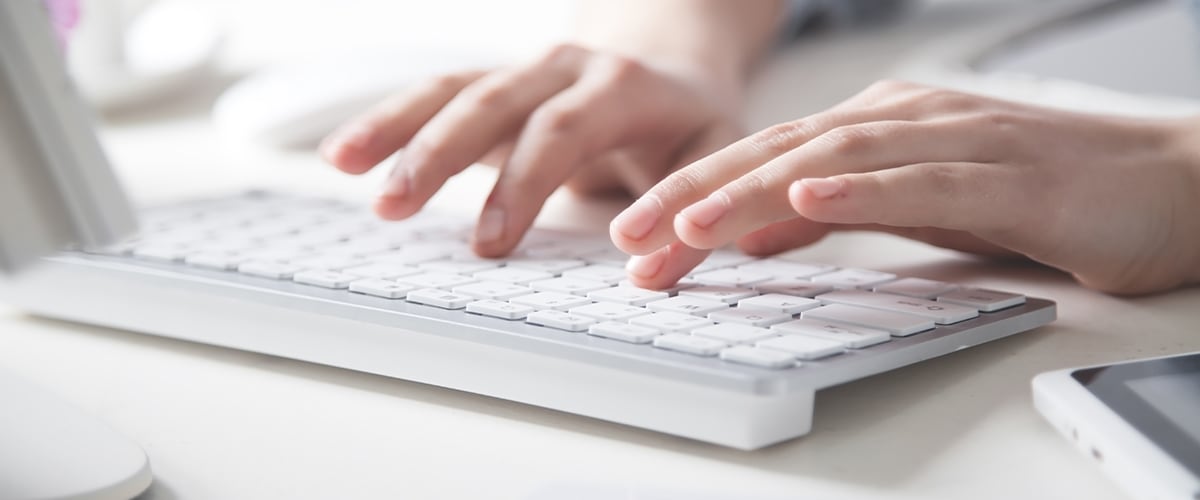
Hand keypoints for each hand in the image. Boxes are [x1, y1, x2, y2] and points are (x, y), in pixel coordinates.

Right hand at [320, 43, 743, 256]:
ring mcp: (525, 72)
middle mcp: (567, 68)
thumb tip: (651, 276)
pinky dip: (390, 121)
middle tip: (394, 207)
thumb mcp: (713, 165)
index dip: (525, 182)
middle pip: (494, 100)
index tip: (491, 241)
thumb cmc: (689, 128)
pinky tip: (346, 152)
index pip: (565, 127)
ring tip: (343, 165)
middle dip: (440, 151)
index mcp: (623, 86)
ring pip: (453, 88)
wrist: (670, 70)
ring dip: (397, 127)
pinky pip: (436, 94)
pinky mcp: (495, 87)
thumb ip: (691, 222)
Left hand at [610, 80, 1199, 294]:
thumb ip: (837, 213)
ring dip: (754, 192)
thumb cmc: (1036, 192)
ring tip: (690, 225)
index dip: (690, 198)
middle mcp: (902, 121)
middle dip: (694, 194)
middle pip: (777, 153)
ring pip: (833, 160)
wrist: (1164, 183)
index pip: (761, 162)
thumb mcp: (911, 206)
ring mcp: (954, 139)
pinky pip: (924, 179)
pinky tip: (811, 203)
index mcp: (873, 128)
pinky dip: (863, 191)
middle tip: (627, 238)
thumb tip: (755, 233)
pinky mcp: (1007, 174)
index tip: (632, 244)